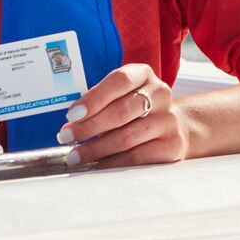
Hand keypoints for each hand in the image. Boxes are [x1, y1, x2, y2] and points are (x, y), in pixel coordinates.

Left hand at [55, 63, 188, 168]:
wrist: (172, 125)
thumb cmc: (134, 108)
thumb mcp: (120, 94)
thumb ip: (99, 101)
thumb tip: (71, 121)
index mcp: (143, 74)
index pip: (119, 81)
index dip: (94, 98)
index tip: (71, 114)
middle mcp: (160, 94)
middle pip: (121, 111)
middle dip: (89, 127)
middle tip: (66, 137)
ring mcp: (168, 120)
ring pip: (127, 137)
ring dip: (96, 148)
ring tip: (75, 155)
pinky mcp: (172, 145)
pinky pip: (137, 157)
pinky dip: (112, 162)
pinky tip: (96, 164)